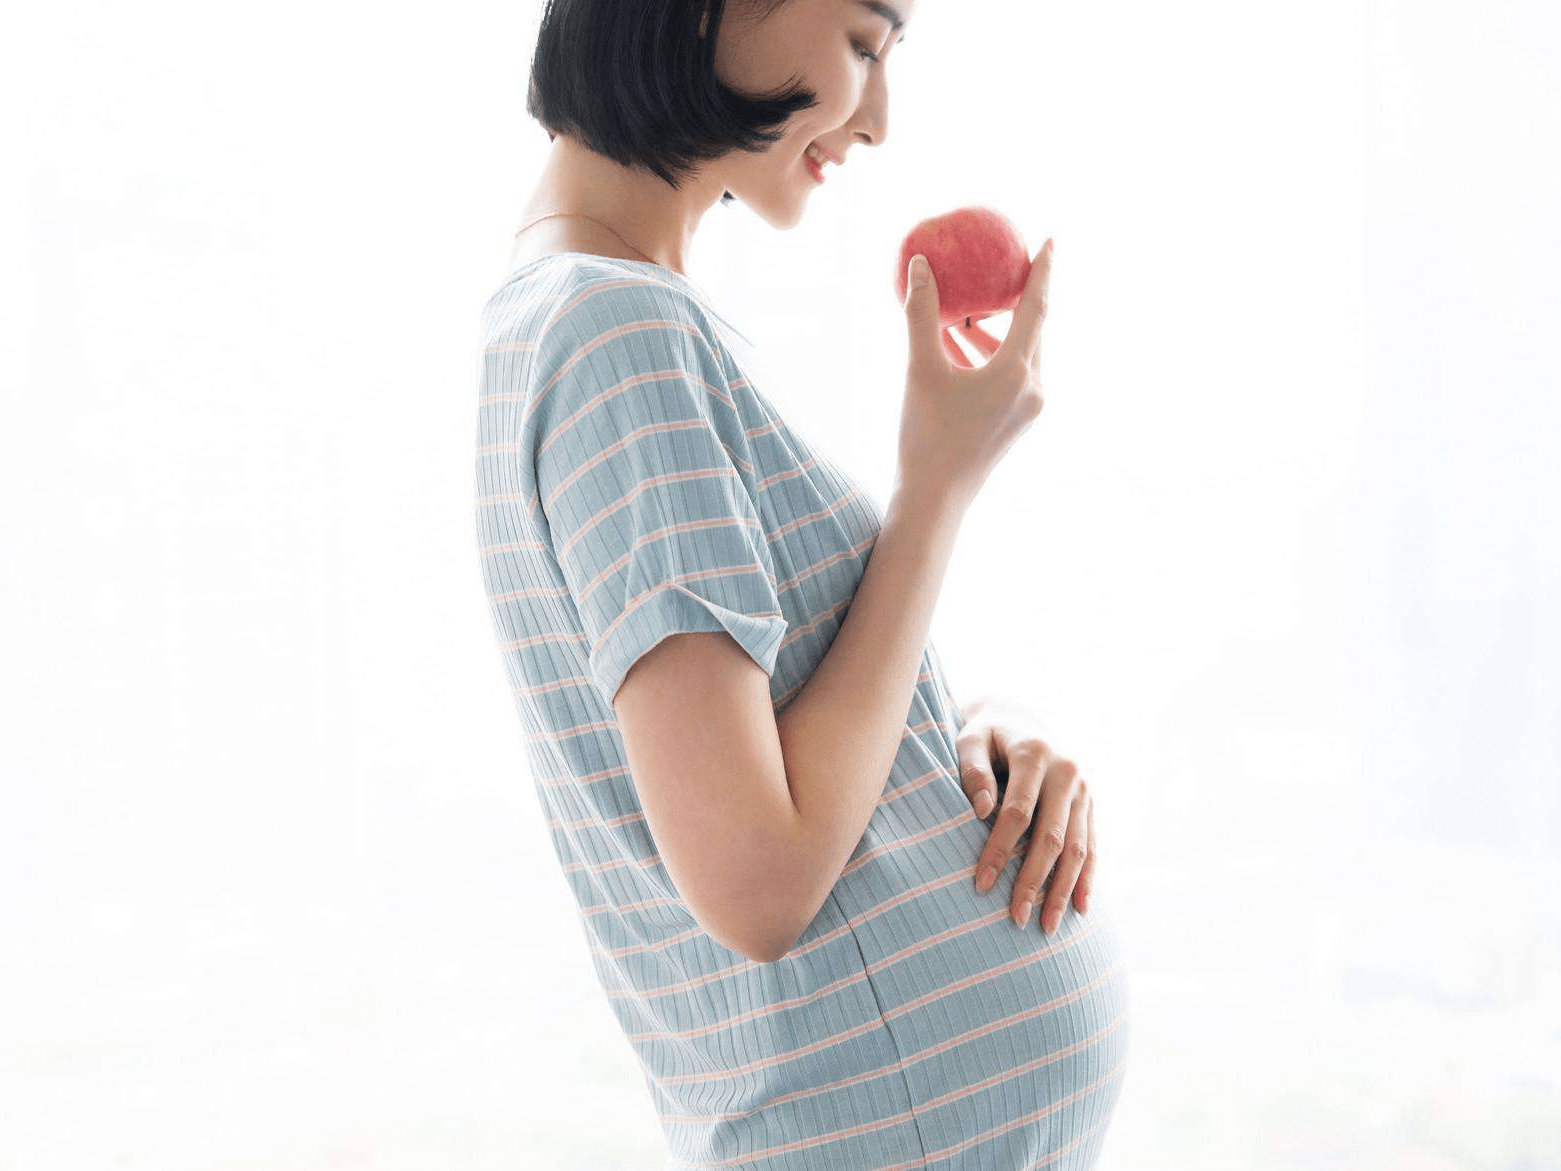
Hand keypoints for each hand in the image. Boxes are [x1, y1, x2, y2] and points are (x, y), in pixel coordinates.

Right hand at [894, 240, 1051, 514]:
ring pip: (1020, 355)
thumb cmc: (927, 434)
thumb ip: (923, 314)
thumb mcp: (921, 368)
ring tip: (959, 321)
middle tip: (998, 274)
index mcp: (1018, 371)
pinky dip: (990, 358)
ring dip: (994, 334)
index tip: (1050, 240)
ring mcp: (1029, 409)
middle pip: (1032, 330)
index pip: (1038, 306)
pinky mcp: (1018, 423)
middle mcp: (1034, 388)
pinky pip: (1012, 377)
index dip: (1044, 270)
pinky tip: (957, 354)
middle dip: (1013, 302)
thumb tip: (922, 265)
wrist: (937, 498)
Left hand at [955, 697, 1094, 933]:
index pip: (1017, 812)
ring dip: (1062, 889)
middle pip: (1052, 836)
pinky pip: (1092, 846)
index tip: (980, 884)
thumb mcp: (969, 739)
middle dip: (1033, 881)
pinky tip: (1080, 909)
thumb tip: (982, 810)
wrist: (1018, 717)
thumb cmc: (985, 734)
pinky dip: (1087, 879)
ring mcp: (1084, 788)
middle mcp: (1067, 771)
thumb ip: (973, 770)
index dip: (1000, 850)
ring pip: (1077, 847)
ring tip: (1047, 926)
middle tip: (1015, 918)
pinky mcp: (1091, 803)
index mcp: (1035, 753)